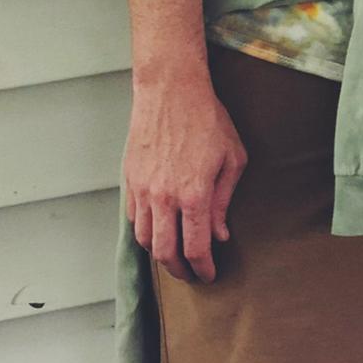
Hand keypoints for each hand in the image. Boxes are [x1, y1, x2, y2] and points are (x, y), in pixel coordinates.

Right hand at [124, 69, 247, 282]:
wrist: (170, 88)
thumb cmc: (207, 118)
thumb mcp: (232, 157)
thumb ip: (224, 200)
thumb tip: (220, 234)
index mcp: (194, 194)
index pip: (196, 248)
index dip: (203, 268)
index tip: (209, 274)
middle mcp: (165, 198)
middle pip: (166, 254)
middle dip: (180, 271)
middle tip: (191, 273)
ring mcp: (144, 190)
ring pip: (145, 241)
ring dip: (161, 255)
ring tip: (175, 256)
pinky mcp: (130, 181)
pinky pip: (134, 220)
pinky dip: (145, 233)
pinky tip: (158, 230)